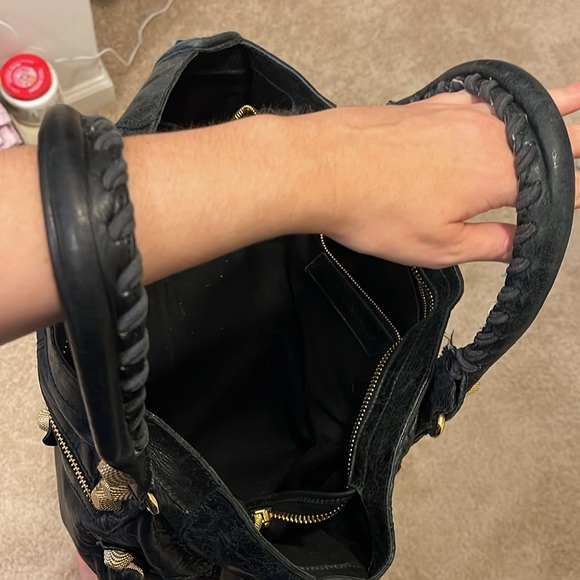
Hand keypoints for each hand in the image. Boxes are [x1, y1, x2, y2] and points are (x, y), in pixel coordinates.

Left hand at [309, 84, 579, 267]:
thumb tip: (521, 244)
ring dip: (552, 110)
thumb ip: (490, 244)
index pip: (564, 181)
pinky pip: (483, 102)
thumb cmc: (375, 210)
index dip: (579, 188)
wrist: (324, 167)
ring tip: (577, 99)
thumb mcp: (439, 246)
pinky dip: (502, 105)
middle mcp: (490, 136)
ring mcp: (461, 114)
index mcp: (501, 175)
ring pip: (521, 111)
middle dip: (577, 139)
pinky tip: (502, 111)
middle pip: (552, 135)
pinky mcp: (434, 105)